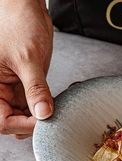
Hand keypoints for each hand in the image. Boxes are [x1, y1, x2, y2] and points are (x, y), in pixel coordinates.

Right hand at [0, 0, 52, 138]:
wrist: (27, 10)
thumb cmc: (18, 25)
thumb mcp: (27, 59)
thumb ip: (36, 89)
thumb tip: (44, 114)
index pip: (3, 121)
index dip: (23, 126)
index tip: (44, 123)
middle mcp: (0, 91)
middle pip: (13, 122)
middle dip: (32, 125)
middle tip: (51, 121)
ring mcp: (14, 91)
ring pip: (25, 117)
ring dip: (40, 118)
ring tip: (54, 112)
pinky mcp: (27, 87)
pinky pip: (34, 106)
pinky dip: (45, 109)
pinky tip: (55, 105)